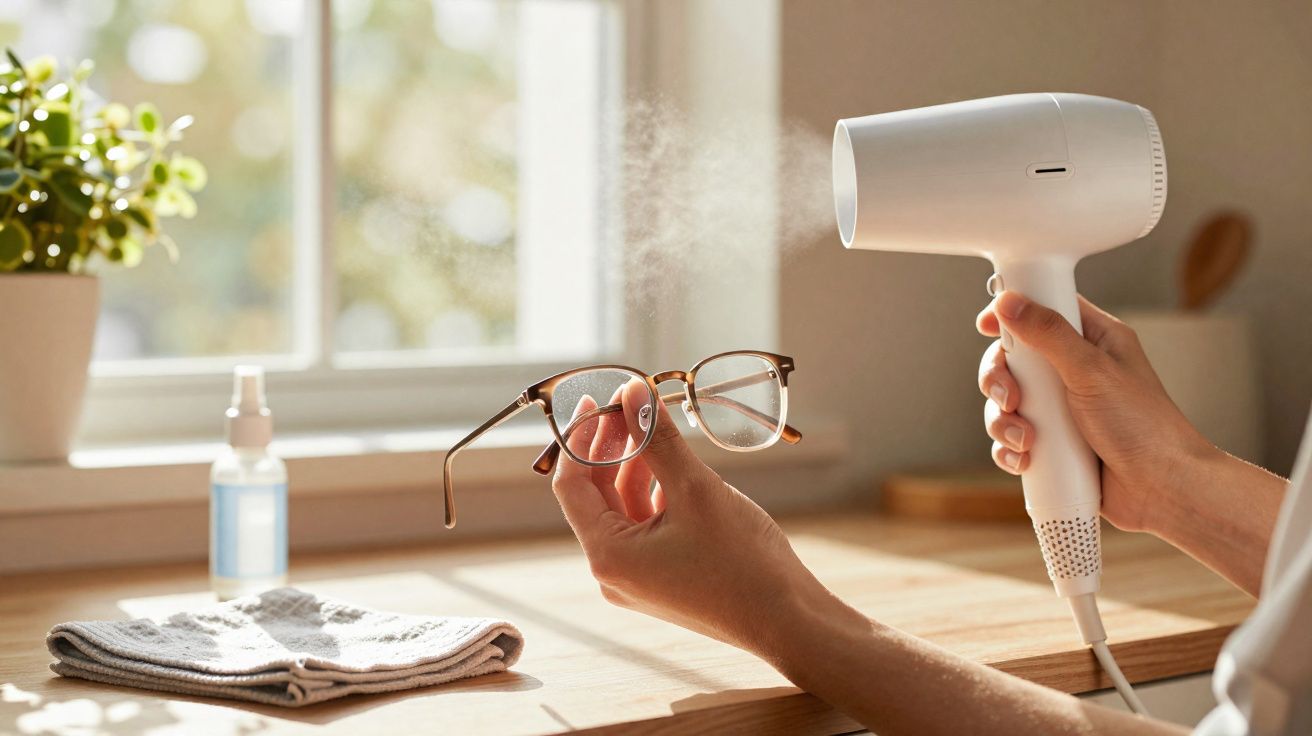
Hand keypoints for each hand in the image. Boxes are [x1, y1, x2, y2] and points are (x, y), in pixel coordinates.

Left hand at [550, 379, 825, 653]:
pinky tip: (679, 468)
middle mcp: (613, 572)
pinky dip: (656, 493)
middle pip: (596, 495)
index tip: (598, 398)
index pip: (571, 484)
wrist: (790, 621)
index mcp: (608, 555)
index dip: (581, 437)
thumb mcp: (696, 489)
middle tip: (633, 403)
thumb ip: (658, 439)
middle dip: (613, 446)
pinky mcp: (663, 579)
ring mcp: (638, 579)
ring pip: (624, 508)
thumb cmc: (744, 561)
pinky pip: (647, 526)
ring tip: (659, 428)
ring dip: (637, 466)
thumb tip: (633, 392)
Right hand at [975, 291, 1211, 531]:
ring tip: (1026, 440)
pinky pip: (1010, 439)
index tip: (986, 325)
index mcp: (1093, 341)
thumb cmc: (1144, 426)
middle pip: (1013, 359)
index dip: (1012, 313)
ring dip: (1003, 422)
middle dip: (1000, 381)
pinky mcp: (1051, 443)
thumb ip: (1049, 334)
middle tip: (1011, 398)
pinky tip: (1025, 459)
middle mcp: (1074, 371)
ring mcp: (1060, 409)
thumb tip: (1009, 302)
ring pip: (1006, 402)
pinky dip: (1009, 449)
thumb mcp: (1092, 370)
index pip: (1045, 309)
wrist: (1161, 489)